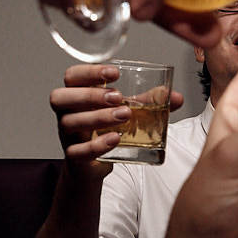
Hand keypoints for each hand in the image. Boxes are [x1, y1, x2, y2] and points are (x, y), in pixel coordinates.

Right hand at [51, 63, 183, 179]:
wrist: (94, 165)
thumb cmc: (107, 130)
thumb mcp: (126, 111)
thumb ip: (148, 103)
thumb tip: (176, 97)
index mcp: (77, 94)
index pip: (72, 75)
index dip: (89, 72)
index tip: (115, 73)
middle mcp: (67, 112)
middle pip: (60, 97)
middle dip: (90, 95)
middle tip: (119, 97)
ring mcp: (67, 135)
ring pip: (69, 123)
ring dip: (97, 117)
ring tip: (124, 116)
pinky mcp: (74, 157)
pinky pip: (77, 151)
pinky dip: (97, 145)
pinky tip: (115, 139)